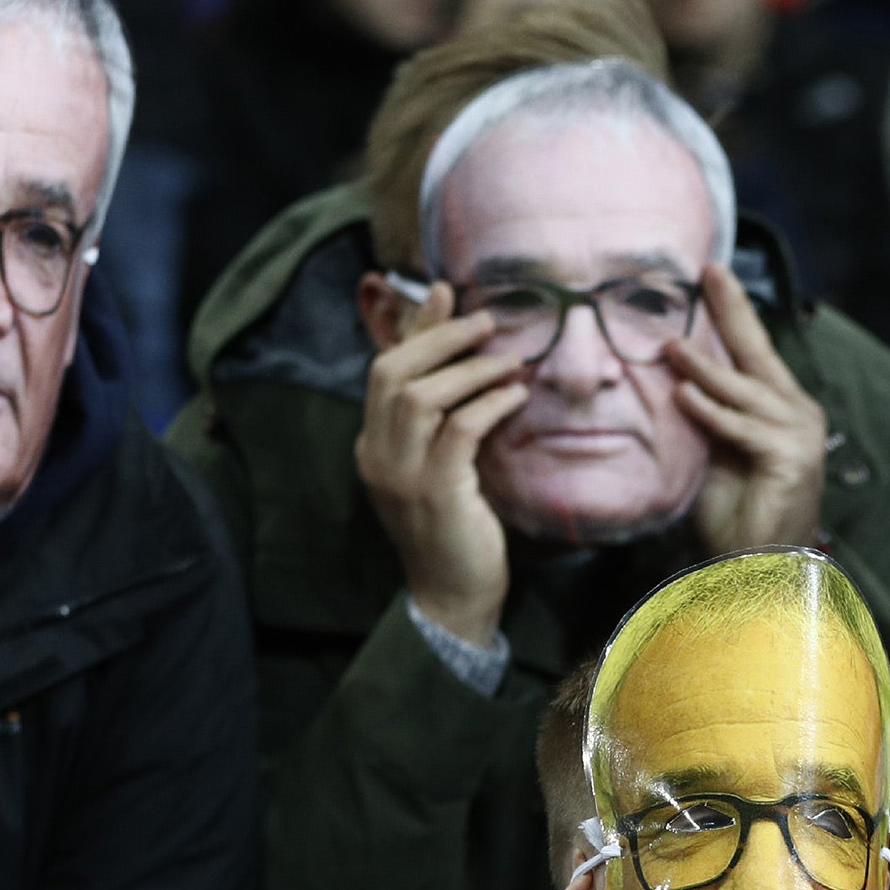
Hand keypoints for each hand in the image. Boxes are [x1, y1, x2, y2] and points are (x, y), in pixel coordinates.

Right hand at [354, 282, 529, 646]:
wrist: (454, 597)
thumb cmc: (457, 530)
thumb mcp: (444, 466)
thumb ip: (447, 419)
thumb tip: (470, 363)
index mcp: (373, 445)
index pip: (385, 371)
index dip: (417, 328)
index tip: (447, 292)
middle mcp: (377, 456)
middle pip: (393, 373)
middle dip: (440, 337)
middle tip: (486, 319)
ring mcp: (400, 477)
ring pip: (421, 396)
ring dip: (469, 369)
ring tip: (510, 359)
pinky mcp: (435, 495)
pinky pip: (458, 431)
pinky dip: (488, 405)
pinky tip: (516, 396)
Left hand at [671, 264, 827, 553]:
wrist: (759, 568)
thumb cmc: (735, 516)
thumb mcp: (711, 453)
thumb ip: (701, 417)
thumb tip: (668, 377)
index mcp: (779, 408)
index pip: (752, 352)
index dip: (732, 312)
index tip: (710, 274)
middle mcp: (796, 413)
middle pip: (757, 354)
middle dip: (731, 311)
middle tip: (707, 273)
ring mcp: (798, 435)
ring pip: (744, 391)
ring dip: (705, 369)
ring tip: (670, 346)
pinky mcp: (791, 459)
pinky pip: (743, 428)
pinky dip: (711, 413)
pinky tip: (683, 397)